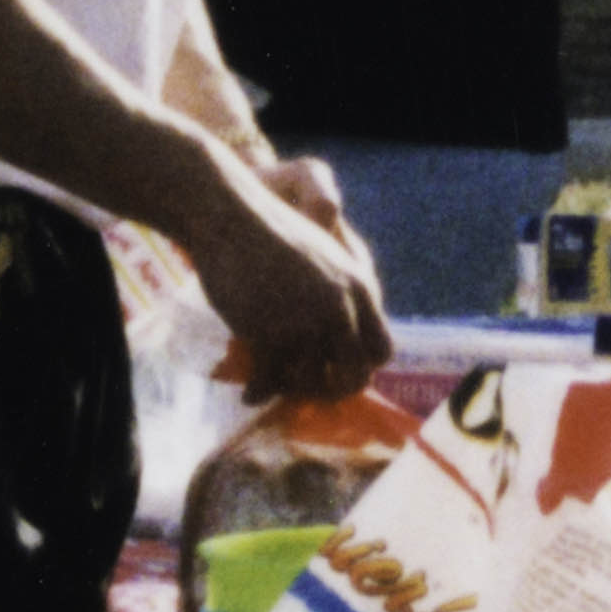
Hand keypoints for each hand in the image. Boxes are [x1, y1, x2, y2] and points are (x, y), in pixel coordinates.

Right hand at [180, 154, 388, 407]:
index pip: (382, 349)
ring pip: (311, 383)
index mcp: (361, 287)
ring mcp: (308, 323)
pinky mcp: (272, 334)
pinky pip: (272, 381)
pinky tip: (250, 394)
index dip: (362, 367)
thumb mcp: (322, 258)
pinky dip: (260, 392)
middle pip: (355, 376)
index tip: (338, 371)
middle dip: (333, 390)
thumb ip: (339, 294)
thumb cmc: (268, 235)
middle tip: (308, 390)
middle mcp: (342, 309)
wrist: (229, 217)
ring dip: (292, 390)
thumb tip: (338, 340)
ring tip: (275, 387)